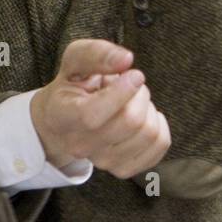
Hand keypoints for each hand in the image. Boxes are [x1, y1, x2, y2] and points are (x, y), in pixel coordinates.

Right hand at [31, 39, 171, 178]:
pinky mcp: (123, 168)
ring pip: (148, 133)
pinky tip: (143, 117)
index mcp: (62, 117)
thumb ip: (96, 53)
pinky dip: (159, 125)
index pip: (93, 115)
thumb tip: (126, 59)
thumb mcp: (75, 60)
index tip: (134, 74)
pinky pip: (160, 145)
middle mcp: (79, 145)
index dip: (122, 92)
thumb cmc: (73, 85)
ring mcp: (102, 161)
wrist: (66, 120)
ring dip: (148, 108)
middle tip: (131, 84)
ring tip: (132, 101)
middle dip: (139, 93)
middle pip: (130, 121)